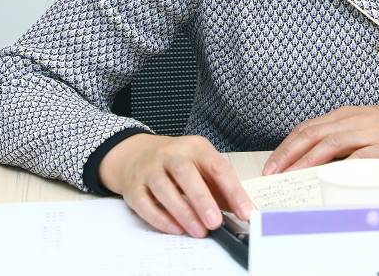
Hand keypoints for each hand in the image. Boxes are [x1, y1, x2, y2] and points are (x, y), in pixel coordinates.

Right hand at [98, 133, 253, 236]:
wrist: (135, 153)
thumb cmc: (175, 161)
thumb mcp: (200, 164)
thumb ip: (218, 186)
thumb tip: (239, 209)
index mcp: (195, 147)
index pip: (217, 167)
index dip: (232, 190)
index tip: (244, 211)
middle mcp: (171, 154)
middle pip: (186, 174)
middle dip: (202, 200)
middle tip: (215, 223)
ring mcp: (150, 169)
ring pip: (164, 189)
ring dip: (183, 213)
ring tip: (199, 231)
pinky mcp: (134, 186)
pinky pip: (145, 204)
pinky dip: (160, 219)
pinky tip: (175, 229)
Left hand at [262, 101, 378, 174]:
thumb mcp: (364, 126)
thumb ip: (342, 138)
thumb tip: (313, 161)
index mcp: (345, 115)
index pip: (308, 128)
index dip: (286, 146)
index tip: (271, 164)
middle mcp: (353, 120)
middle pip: (312, 134)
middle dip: (288, 154)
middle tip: (272, 172)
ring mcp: (368, 133)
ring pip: (329, 144)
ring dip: (306, 161)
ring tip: (290, 176)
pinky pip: (358, 158)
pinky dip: (340, 168)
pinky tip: (327, 178)